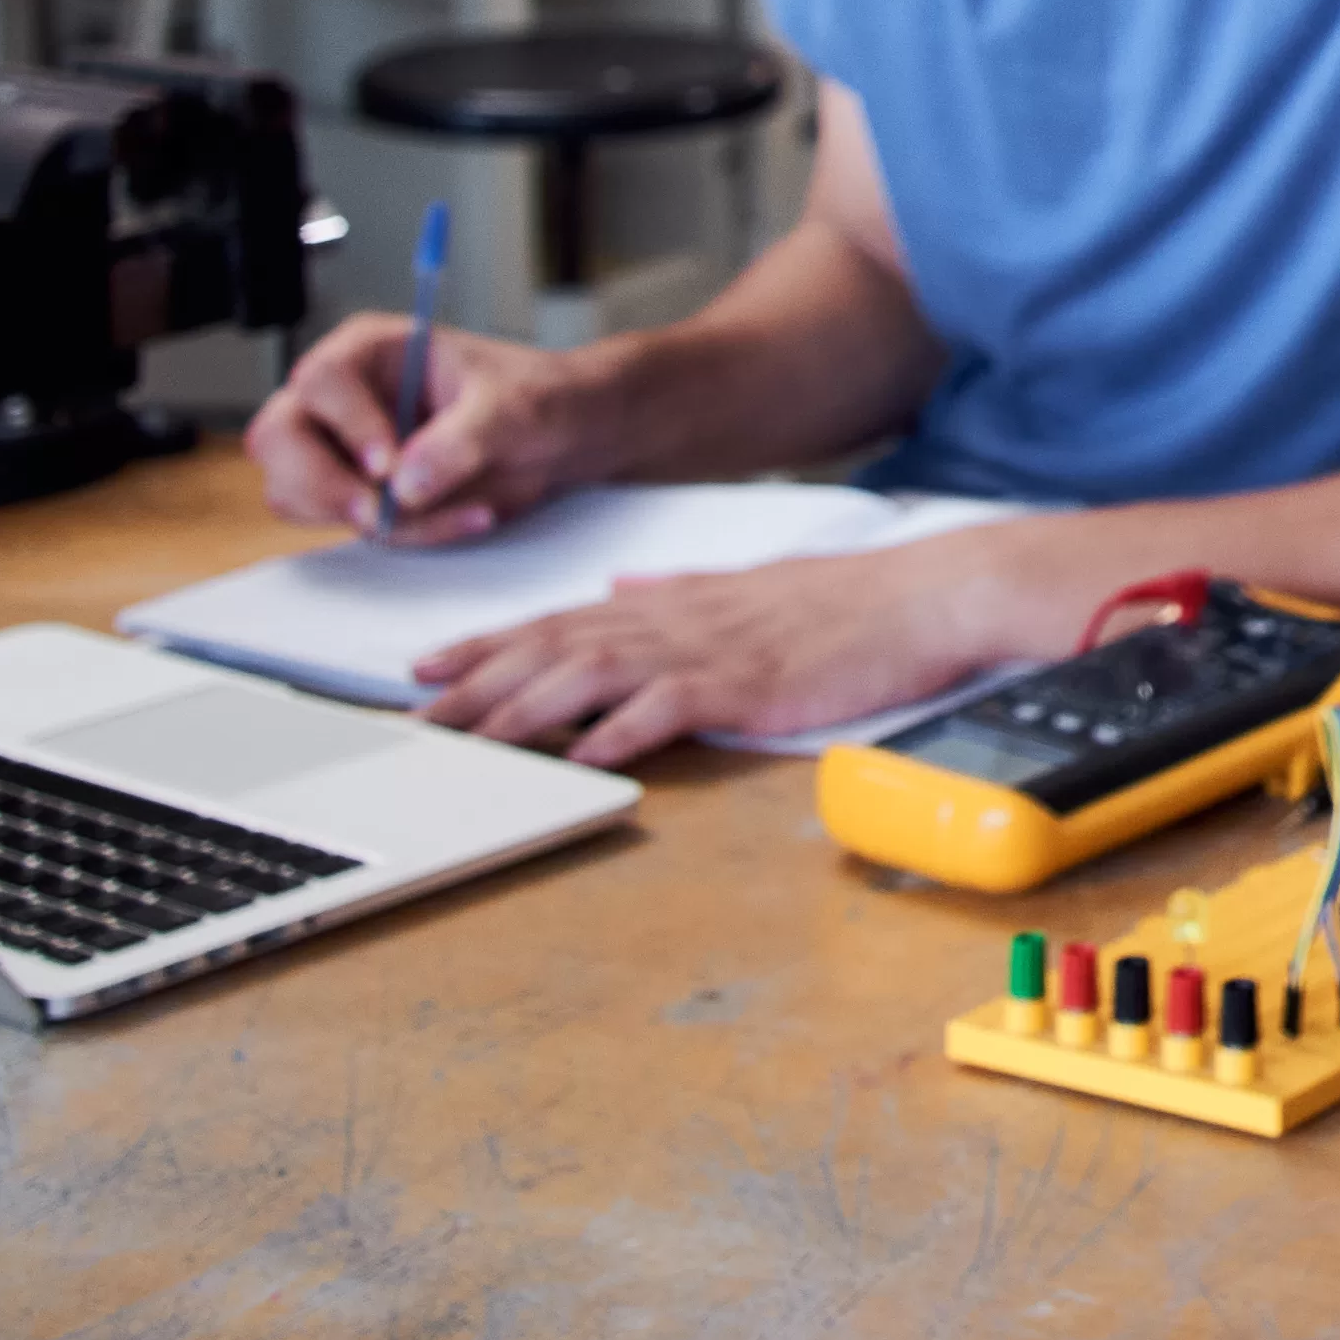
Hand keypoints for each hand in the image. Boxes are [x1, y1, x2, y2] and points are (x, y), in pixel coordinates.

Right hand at [246, 312, 602, 545]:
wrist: (564, 437)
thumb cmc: (540, 399)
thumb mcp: (516, 409)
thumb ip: (462, 438)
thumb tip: (405, 482)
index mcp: (372, 350)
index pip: (322, 380)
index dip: (346, 424)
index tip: (386, 464)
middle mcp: (341, 396)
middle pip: (276, 438)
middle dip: (322, 484)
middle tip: (380, 513)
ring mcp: (340, 447)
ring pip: (295, 491)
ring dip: (365, 517)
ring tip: (453, 512)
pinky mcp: (357, 490)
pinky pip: (343, 523)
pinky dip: (396, 534)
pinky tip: (462, 518)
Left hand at [408, 529, 1053, 767]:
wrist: (927, 594)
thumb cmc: (849, 603)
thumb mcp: (752, 587)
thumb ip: (683, 592)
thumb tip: (627, 592)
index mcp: (675, 604)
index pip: (559, 622)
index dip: (486, 645)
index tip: (423, 666)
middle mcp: (676, 621)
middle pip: (554, 650)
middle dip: (476, 683)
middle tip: (412, 716)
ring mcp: (708, 650)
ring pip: (591, 675)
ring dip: (520, 708)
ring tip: (467, 739)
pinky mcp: (746, 683)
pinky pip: (668, 708)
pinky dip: (619, 730)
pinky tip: (581, 753)